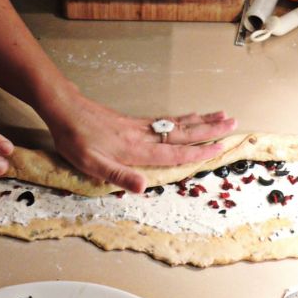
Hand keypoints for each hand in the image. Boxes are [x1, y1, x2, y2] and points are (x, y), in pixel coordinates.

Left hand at [42, 93, 236, 192]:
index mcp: (136, 149)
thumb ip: (118, 176)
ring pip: (177, 123)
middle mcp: (143, 136)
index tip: (220, 148)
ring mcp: (140, 126)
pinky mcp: (133, 122)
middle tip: (233, 123)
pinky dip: (183, 117)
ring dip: (201, 120)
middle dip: (210, 129)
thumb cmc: (75, 139)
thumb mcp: (90, 164)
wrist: (64, 109)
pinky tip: (189, 115)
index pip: (174, 152)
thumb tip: (144, 188)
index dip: (198, 152)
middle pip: (183, 132)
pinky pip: (165, 119)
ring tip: (222, 115)